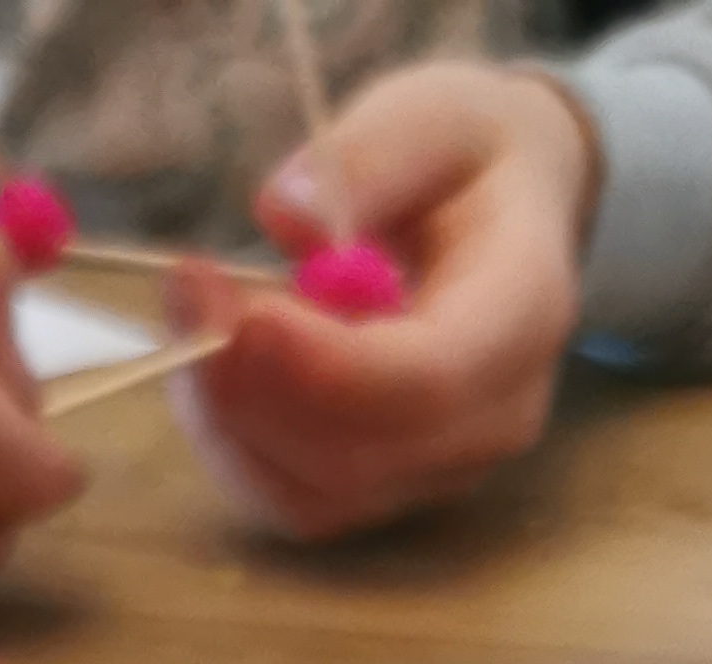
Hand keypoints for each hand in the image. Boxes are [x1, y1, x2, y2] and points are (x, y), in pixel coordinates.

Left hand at [170, 62, 598, 541]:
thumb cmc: (469, 160)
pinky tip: (212, 369)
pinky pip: (297, 500)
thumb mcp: (432, 115)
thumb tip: (286, 215)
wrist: (507, 219)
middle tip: (188, 288)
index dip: (327, 368)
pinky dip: (235, 445)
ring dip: (231, 418)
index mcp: (523, 314)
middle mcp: (494, 417)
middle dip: (254, 387)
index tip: (244, 315)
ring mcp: (443, 467)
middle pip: (361, 457)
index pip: (430, 382)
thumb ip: (369, 156)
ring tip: (194, 312)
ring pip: (318, 493)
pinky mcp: (391, 489)